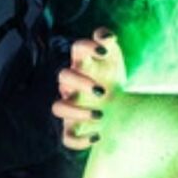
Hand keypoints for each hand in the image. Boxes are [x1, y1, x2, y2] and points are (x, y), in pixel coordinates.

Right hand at [52, 27, 125, 149]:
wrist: (119, 104)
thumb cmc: (112, 77)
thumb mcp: (114, 58)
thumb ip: (109, 41)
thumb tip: (106, 36)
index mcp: (82, 63)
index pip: (77, 48)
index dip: (87, 46)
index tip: (104, 51)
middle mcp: (72, 83)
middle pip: (63, 76)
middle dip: (81, 82)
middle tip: (103, 91)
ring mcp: (71, 104)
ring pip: (58, 107)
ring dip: (77, 112)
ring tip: (101, 115)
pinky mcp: (73, 126)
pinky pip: (67, 137)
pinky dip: (80, 140)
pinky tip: (98, 136)